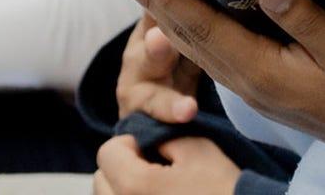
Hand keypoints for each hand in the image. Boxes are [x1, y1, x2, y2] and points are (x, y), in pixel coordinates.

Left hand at [92, 135, 239, 194]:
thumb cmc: (223, 189)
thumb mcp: (197, 149)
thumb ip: (162, 135)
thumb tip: (144, 138)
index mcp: (133, 185)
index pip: (107, 152)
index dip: (131, 142)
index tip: (155, 147)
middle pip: (101, 179)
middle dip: (122, 167)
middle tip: (155, 167)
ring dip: (124, 188)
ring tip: (157, 188)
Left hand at [118, 0, 324, 156]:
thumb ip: (305, 17)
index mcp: (262, 71)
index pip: (204, 27)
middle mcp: (247, 81)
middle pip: (189, 36)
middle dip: (154, 0)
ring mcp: (251, 86)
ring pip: (197, 46)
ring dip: (166, 13)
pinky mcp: (260, 85)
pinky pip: (213, 53)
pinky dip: (191, 28)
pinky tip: (183, 12)